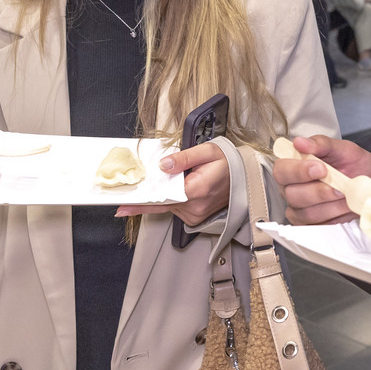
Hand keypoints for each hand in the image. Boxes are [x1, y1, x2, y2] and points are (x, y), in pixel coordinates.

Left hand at [116, 143, 230, 226]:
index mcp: (197, 190)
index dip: (143, 199)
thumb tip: (163, 165)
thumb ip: (183, 157)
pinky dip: (170, 201)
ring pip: (168, 206)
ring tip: (172, 181)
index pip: (163, 196)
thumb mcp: (207, 151)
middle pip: (162, 203)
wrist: (244, 177)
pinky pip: (175, 210)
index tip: (125, 205)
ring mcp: (195, 215)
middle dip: (147, 197)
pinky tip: (175, 190)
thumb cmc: (228, 163)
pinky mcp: (194, 218)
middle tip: (127, 200)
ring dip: (162, 196)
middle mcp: (195, 207)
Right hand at [273, 135, 370, 225]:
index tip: (321, 168)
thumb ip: (321, 144)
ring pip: (306, 213)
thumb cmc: (354, 164)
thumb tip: (299, 142)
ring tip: (346, 196)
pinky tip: (345, 207)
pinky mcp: (312, 226)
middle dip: (318, 191)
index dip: (298, 171)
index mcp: (294, 167)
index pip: (282, 170)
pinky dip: (335, 217)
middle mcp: (292, 189)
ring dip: (330, 205)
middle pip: (292, 195)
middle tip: (339, 187)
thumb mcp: (343, 149)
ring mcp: (300, 210)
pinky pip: (318, 226)